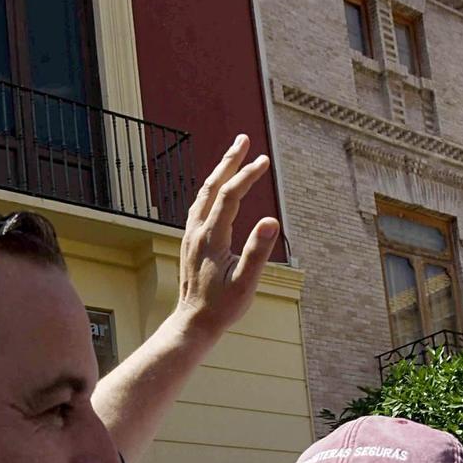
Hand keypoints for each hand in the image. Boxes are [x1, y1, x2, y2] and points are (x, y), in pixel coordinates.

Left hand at [170, 135, 281, 343]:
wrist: (193, 323)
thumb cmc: (222, 308)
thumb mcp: (245, 285)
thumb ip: (258, 252)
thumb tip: (272, 221)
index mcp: (211, 239)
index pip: (229, 196)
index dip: (246, 176)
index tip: (264, 161)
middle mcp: (197, 232)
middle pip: (211, 186)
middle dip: (229, 161)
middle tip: (243, 139)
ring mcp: (191, 235)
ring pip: (202, 194)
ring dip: (218, 171)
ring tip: (234, 154)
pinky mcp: (190, 241)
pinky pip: (199, 206)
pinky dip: (211, 188)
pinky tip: (218, 187)